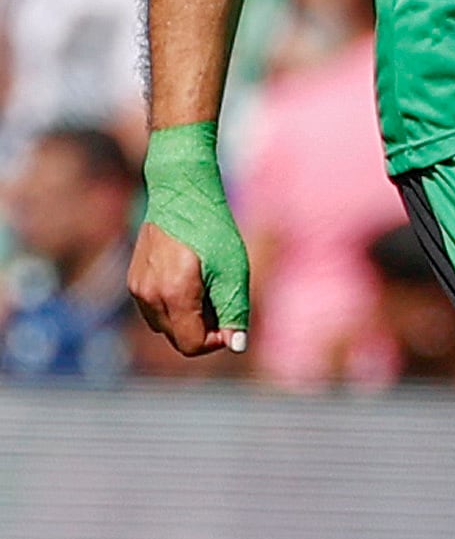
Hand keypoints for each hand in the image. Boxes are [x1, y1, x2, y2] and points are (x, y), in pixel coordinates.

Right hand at [129, 122, 250, 355]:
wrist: (181, 192)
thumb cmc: (213, 228)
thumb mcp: (234, 270)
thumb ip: (235, 311)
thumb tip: (237, 346)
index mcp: (174, 293)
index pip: (191, 345)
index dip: (215, 341)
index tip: (229, 320)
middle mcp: (149, 295)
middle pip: (178, 338)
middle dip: (203, 327)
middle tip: (220, 295)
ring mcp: (137, 288)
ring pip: (165, 325)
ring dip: (187, 317)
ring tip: (205, 285)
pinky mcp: (133, 280)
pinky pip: (155, 309)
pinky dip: (173, 305)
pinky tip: (189, 278)